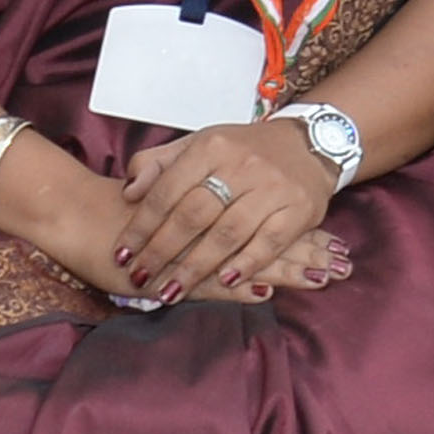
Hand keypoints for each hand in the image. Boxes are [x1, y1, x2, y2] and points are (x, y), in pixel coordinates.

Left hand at [114, 118, 344, 303]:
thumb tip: (129, 192)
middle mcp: (242, 165)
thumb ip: (158, 164)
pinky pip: (269, 243)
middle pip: (194, 214)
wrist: (309, 143)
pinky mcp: (299, 209)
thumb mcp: (199, 145)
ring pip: (227, 233)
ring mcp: (273, 187)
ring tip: (172, 289)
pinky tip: (224, 281)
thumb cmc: (245, 151)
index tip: (123, 253)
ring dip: (196, 266)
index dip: (142, 226)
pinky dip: (246, 264)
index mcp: (211, 147)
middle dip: (162, 251)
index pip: (167, 190)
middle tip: (141, 277)